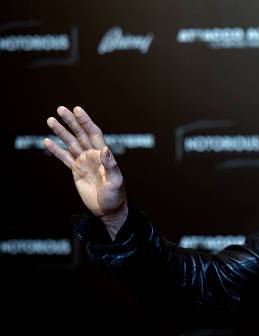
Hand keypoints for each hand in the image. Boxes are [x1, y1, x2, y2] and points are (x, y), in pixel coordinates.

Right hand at [44, 106, 127, 238]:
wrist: (108, 209)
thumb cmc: (116, 196)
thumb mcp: (116, 181)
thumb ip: (111, 166)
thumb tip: (105, 149)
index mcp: (104, 155)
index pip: (94, 133)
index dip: (86, 122)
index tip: (77, 110)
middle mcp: (93, 155)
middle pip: (80, 134)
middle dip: (71, 121)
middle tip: (60, 109)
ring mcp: (84, 162)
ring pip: (70, 143)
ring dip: (61, 132)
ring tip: (50, 120)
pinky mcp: (76, 171)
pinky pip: (64, 158)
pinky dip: (56, 150)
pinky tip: (47, 141)